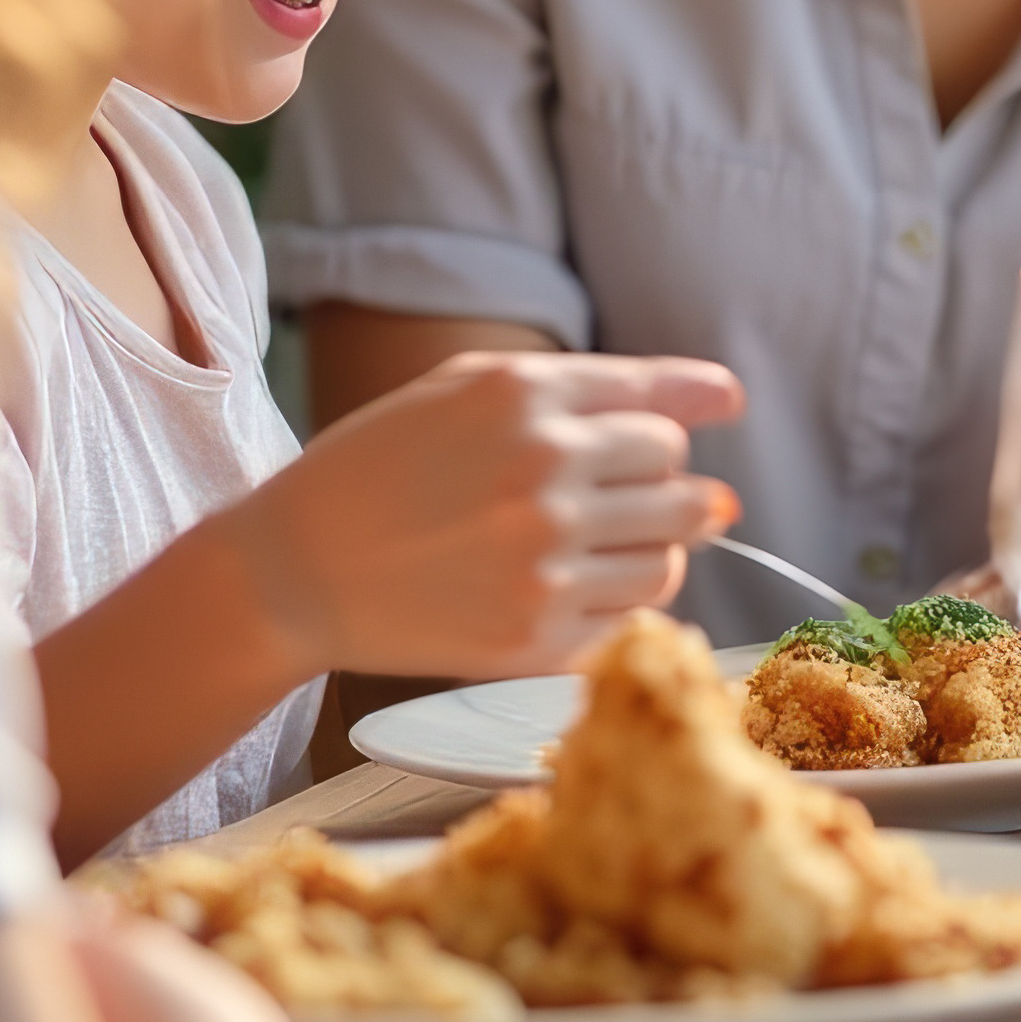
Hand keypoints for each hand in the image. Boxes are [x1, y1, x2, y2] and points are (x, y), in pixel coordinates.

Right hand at [227, 350, 740, 676]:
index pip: (661, 401)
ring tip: (597, 539)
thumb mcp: (465, 389)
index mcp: (524, 398)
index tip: (726, 404)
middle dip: (659, 478)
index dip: (700, 401)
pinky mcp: (537, 635)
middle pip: (676, 473)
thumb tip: (718, 407)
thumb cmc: (379, 469)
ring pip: (675, 548)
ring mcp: (544, 558)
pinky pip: (638, 611)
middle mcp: (544, 471)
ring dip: (656, 542)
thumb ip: (589, 385)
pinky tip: (571, 582)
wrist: (294, 570)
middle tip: (617, 488)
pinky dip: (623, 598)